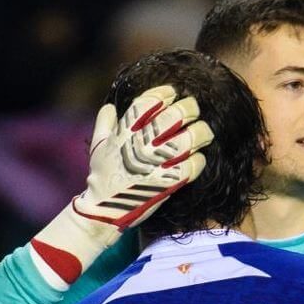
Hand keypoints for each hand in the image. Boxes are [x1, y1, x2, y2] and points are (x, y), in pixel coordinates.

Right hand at [29, 85, 213, 286]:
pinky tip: (199, 159)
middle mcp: (142, 144)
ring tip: (205, 132)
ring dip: (201, 132)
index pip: (149, 102)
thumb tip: (112, 107)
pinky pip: (192, 166)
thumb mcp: (98, 146)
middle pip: (174, 116)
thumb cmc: (101, 176)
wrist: (105, 210)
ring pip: (189, 139)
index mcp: (125, 132)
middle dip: (189, 108)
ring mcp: (156, 163)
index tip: (173, 93)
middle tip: (193, 109)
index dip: (164, 94)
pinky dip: (198, 161)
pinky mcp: (168, 182)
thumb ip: (105, 124)